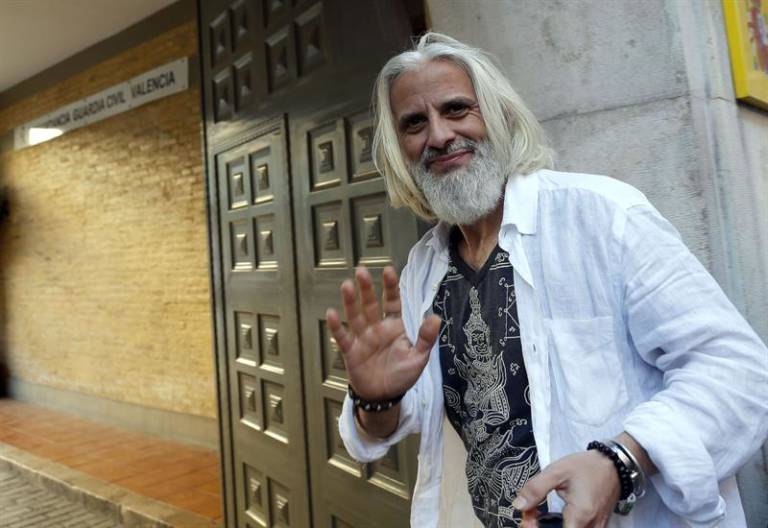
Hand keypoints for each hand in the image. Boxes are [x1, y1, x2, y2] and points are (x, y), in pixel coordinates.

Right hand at [326, 265, 440, 401]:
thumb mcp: (418, 358)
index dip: (390, 287)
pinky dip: (337, 327)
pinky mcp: (351, 352)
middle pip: (370, 304)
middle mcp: (376, 328)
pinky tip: (332, 314)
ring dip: (350, 302)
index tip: (388, 270)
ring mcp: (362, 338)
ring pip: (355, 316)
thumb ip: (426, 338)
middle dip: (366, 288)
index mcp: (394, 326)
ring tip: (346, 285)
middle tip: (361, 270)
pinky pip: (343, 337)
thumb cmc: (402, 376)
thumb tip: (435, 318)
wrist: (384, 397)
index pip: (392, 302)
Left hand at [515, 450, 619, 527]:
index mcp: (580, 515)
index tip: (527, 518)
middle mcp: (591, 527)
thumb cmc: (587, 466)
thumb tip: (518, 505)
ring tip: (538, 516)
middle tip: (530, 515)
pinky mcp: (597, 526)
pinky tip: (551, 518)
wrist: (614, 464)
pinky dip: (563, 527)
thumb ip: (536, 489)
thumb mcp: (557, 471)